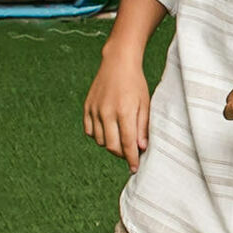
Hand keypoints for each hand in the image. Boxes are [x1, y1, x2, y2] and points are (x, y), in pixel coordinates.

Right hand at [84, 55, 151, 171]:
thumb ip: (143, 127)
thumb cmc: (136, 84)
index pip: (127, 143)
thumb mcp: (145, 104)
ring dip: (110, 144)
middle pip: (112, 146)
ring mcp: (94, 110)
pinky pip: (89, 131)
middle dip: (122, 154)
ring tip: (120, 138)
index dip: (131, 159)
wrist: (118, 63)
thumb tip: (141, 148)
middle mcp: (106, 112)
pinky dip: (98, 136)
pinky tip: (108, 131)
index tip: (134, 168)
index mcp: (124, 112)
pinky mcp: (87, 107)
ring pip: (100, 140)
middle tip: (130, 153)